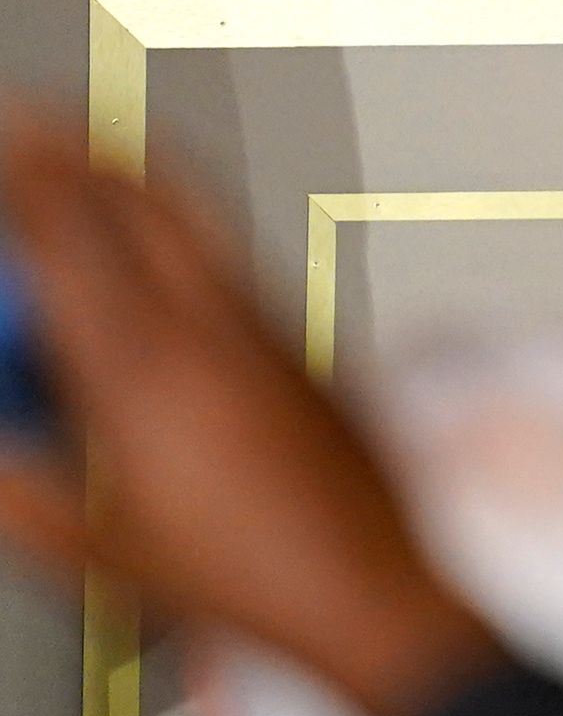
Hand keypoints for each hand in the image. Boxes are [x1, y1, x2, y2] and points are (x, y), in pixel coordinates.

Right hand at [0, 127, 495, 715]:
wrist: (372, 595)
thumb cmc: (244, 589)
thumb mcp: (103, 554)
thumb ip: (28, 497)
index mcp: (146, 380)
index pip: (75, 248)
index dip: (33, 184)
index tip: (8, 146)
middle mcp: (215, 337)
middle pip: (144, 203)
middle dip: (85, 150)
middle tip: (38, 120)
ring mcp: (269, 332)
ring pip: (196, 220)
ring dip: (137, 177)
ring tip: (91, 152)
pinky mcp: (304, 346)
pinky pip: (229, 261)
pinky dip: (183, 230)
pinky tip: (159, 236)